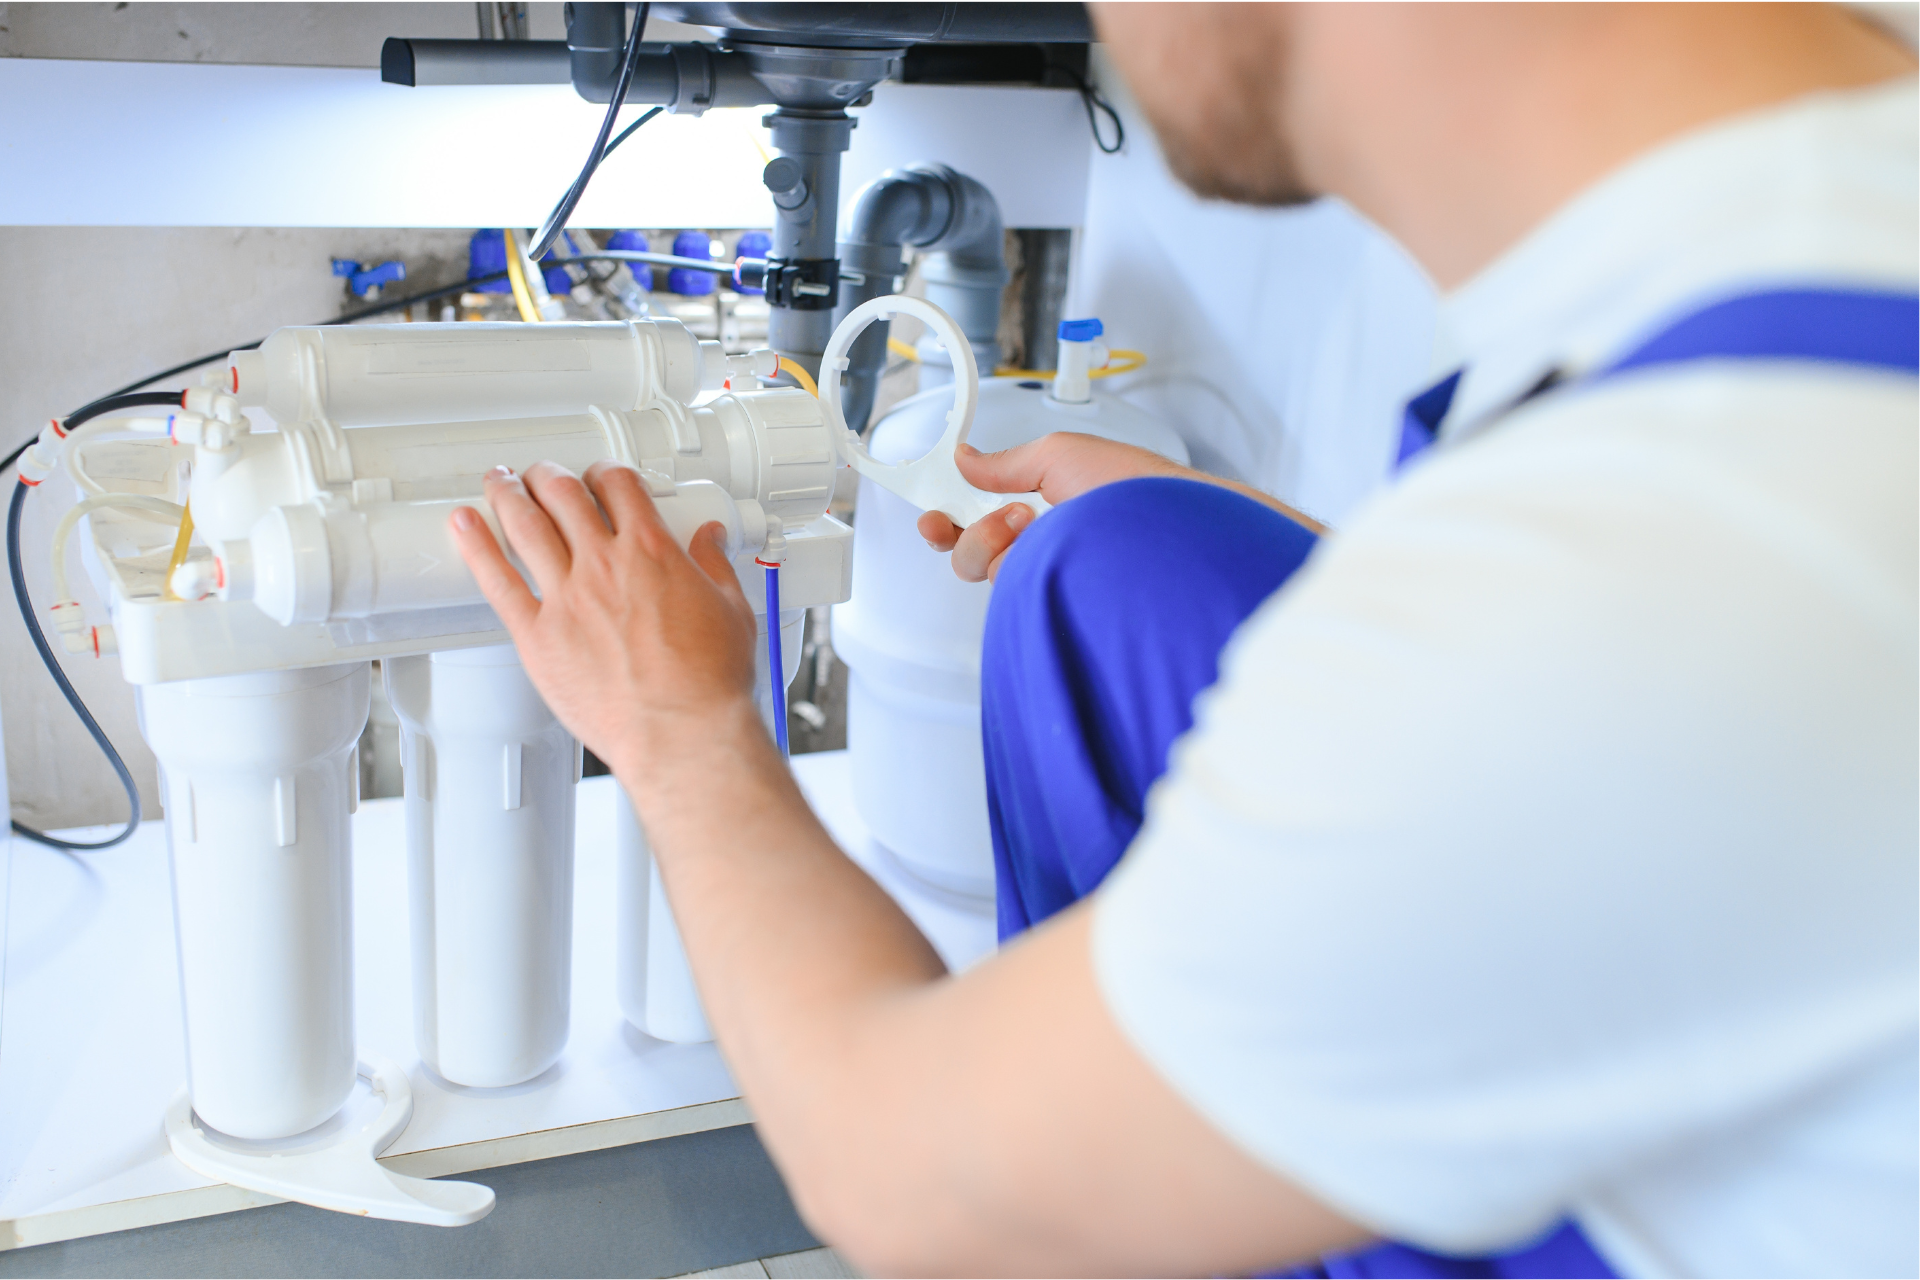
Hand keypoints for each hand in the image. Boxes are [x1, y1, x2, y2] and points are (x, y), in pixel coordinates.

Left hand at [449, 460, 759, 781]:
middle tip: (540, 474)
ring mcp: (567, 598)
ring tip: (499, 481)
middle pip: (563, 494)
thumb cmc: (707, 683)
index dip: (605, 472)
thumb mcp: (731, 611)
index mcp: (652, 552)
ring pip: (525, 524)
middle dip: (548, 475)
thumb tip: (710, 540)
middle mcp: (604, 565)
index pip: (619, 486)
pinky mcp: (537, 636)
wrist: (680, 732)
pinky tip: (465, 525)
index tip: (599, 477)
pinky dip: (476, 546)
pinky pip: (497, 580)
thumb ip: (714, 567)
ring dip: (508, 494)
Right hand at [917, 432, 1190, 580]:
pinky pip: (1009, 590)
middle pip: (970, 551)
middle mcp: (1040, 543)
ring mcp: (1046, 575)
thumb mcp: (1061, 454)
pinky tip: (1045, 551)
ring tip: (1036, 524)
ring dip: (997, 542)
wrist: (1175, 532)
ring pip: (986, 571)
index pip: (978, 515)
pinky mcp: (1053, 601)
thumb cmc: (1138, 491)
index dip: (947, 515)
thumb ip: (1006, 462)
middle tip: (1003, 517)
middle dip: (969, 530)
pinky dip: (1016, 565)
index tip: (931, 511)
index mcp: (1041, 503)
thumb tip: (967, 457)